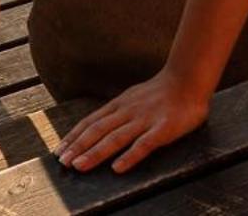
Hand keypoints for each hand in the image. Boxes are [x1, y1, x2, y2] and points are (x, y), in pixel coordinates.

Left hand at [56, 70, 208, 174]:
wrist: (188, 80)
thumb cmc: (160, 92)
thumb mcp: (132, 98)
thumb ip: (116, 112)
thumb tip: (96, 125)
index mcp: (119, 105)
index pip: (91, 122)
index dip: (74, 137)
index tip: (59, 150)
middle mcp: (127, 112)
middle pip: (98, 131)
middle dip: (78, 147)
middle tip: (63, 163)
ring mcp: (145, 120)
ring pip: (116, 138)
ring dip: (95, 153)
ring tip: (80, 166)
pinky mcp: (163, 129)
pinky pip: (144, 144)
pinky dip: (129, 156)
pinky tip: (118, 168)